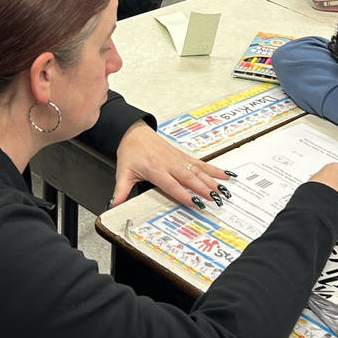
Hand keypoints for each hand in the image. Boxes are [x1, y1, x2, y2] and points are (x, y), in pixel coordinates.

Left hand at [111, 121, 232, 207]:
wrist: (134, 132)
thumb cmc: (131, 150)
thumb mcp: (123, 172)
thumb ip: (120, 190)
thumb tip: (114, 205)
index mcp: (155, 169)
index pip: (172, 184)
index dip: (184, 194)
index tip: (195, 203)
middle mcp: (169, 163)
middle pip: (189, 178)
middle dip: (203, 189)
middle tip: (215, 199)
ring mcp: (178, 158)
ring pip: (197, 170)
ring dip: (211, 180)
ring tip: (223, 189)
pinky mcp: (182, 155)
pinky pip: (200, 163)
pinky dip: (213, 169)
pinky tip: (223, 174)